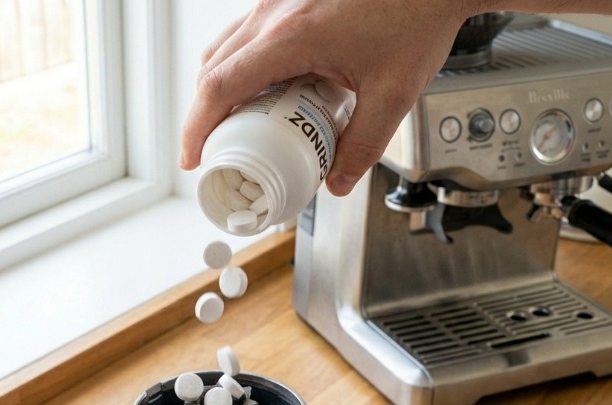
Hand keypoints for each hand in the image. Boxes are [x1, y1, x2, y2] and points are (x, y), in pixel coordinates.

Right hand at [179, 0, 476, 195]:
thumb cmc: (417, 14)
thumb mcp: (393, 94)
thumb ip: (364, 145)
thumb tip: (338, 181)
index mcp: (292, 36)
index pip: (220, 86)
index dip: (197, 127)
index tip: (193, 156)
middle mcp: (275, 11)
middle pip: (212, 67)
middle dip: (205, 114)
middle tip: (216, 149)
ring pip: (225, 47)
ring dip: (221, 87)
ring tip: (238, 123)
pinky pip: (246, 33)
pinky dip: (241, 65)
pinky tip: (268, 87)